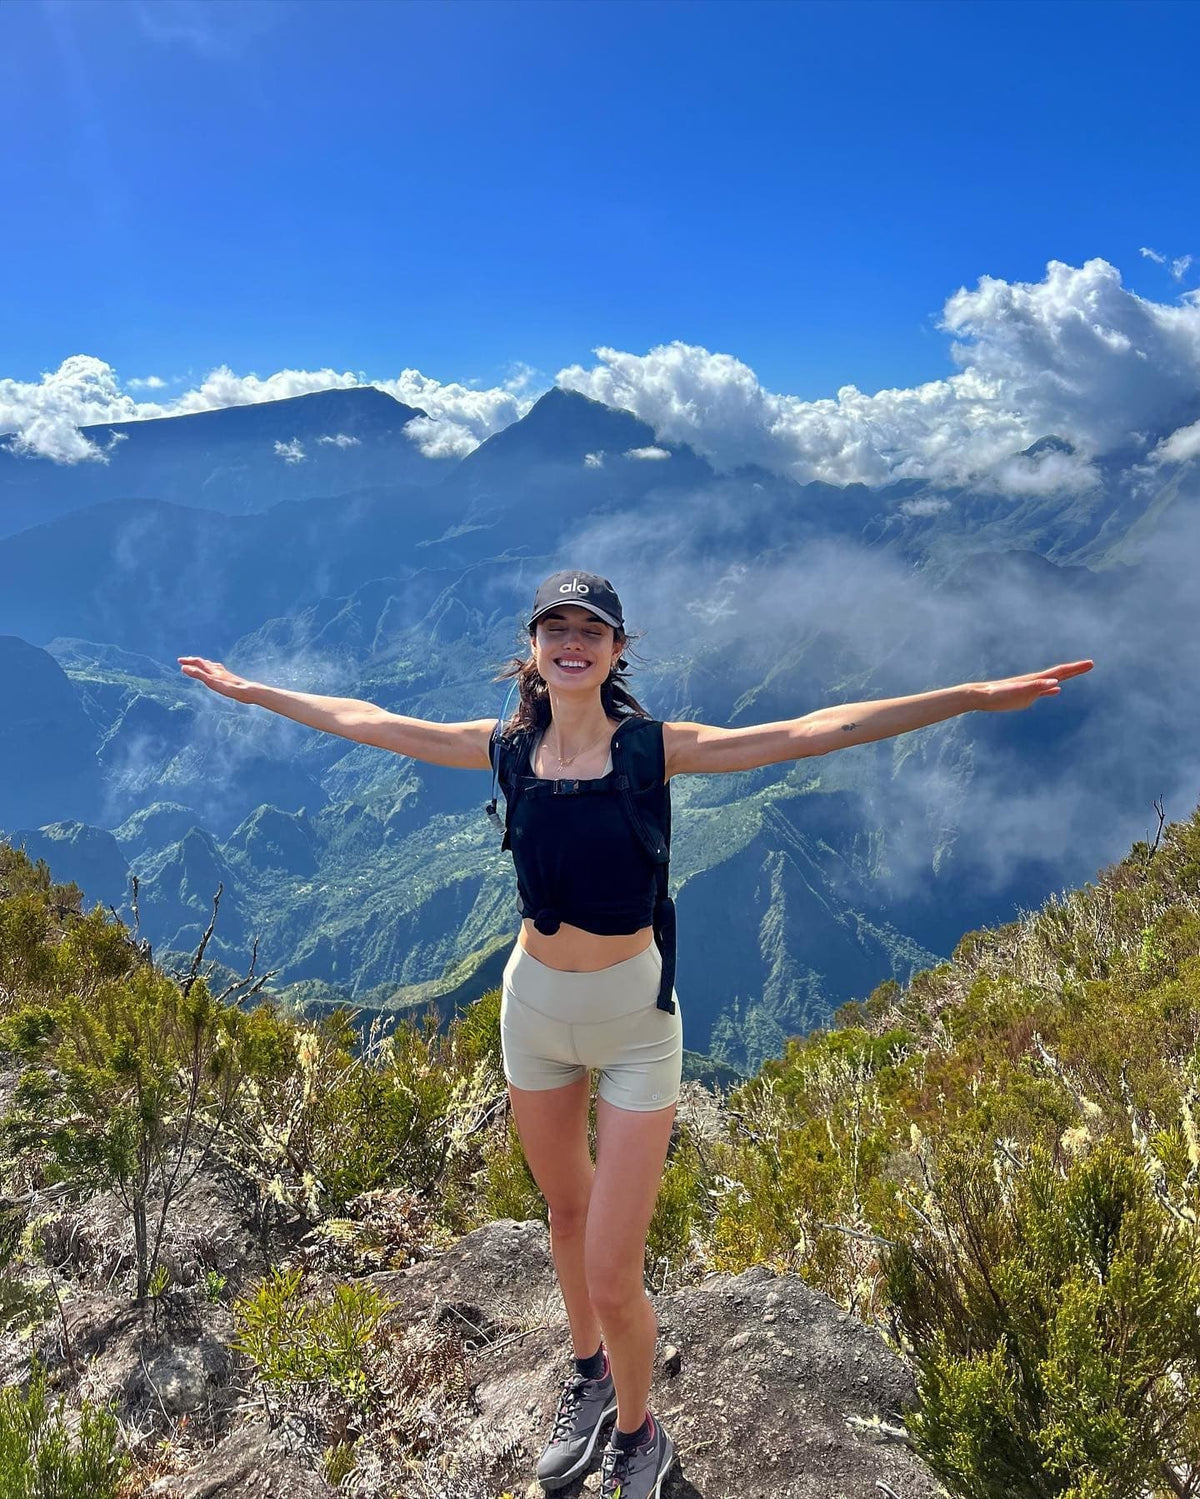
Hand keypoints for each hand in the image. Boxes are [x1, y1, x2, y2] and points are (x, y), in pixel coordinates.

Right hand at [177, 656, 257, 702]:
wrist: (247, 691)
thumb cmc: (229, 687)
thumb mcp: (210, 681)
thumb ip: (197, 674)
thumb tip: (184, 668)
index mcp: (212, 669)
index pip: (198, 662)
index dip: (188, 661)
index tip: (179, 661)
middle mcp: (218, 669)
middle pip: (204, 662)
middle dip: (194, 661)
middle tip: (186, 660)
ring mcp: (224, 674)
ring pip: (212, 666)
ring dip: (203, 664)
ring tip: (200, 664)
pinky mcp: (229, 679)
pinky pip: (218, 671)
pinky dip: (213, 670)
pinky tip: (217, 674)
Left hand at [973, 659, 1093, 711]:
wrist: (982, 696)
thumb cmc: (998, 694)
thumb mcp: (1018, 692)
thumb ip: (1037, 687)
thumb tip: (1056, 683)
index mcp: (1036, 680)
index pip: (1060, 672)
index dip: (1076, 668)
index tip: (1090, 663)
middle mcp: (1035, 681)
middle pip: (1060, 674)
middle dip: (1076, 669)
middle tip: (1091, 664)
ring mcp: (1031, 688)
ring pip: (1053, 681)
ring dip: (1066, 677)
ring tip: (1077, 673)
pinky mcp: (1025, 695)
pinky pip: (1043, 691)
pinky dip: (1052, 690)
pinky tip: (1057, 690)